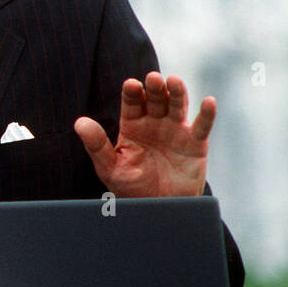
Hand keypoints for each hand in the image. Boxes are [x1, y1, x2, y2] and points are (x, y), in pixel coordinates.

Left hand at [74, 72, 213, 197]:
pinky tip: (208, 101)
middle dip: (154, 88)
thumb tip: (79, 122)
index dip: (132, 93)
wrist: (158, 209)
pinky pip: (202, 126)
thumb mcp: (109, 167)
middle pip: (155, 100)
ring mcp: (176, 131)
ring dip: (177, 93)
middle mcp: (154, 123)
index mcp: (132, 126)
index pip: (132, 104)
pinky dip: (207, 114)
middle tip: (153, 78)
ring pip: (177, 107)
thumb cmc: (131, 187)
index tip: (131, 84)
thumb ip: (96, 144)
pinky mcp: (195, 143)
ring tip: (173, 80)